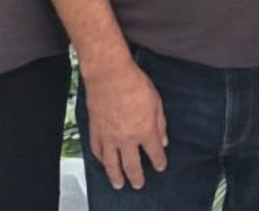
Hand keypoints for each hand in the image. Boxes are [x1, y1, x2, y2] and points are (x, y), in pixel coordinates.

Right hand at [82, 62, 167, 191]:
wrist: (109, 75)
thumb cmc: (134, 83)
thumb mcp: (156, 102)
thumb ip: (160, 124)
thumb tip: (163, 140)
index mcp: (145, 131)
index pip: (154, 153)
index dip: (159, 162)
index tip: (160, 166)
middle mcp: (127, 138)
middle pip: (132, 165)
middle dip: (137, 177)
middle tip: (138, 184)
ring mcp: (109, 137)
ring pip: (112, 164)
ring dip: (116, 176)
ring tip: (118, 184)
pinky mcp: (95, 130)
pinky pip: (97, 151)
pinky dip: (100, 159)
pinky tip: (103, 162)